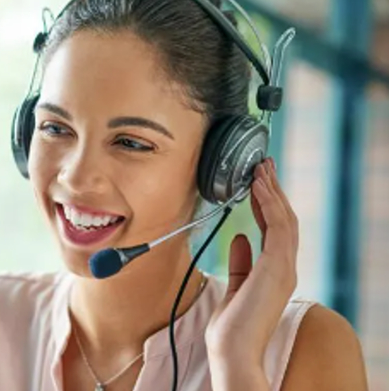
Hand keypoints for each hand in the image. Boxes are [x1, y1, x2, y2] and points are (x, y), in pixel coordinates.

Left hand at [205, 158, 298, 378]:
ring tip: (260, 169)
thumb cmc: (232, 326)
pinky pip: (278, 226)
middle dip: (273, 190)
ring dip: (272, 191)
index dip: (268, 203)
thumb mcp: (235, 285)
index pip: (276, 229)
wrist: (232, 350)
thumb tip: (241, 237)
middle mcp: (284, 266)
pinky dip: (268, 204)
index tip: (258, 183)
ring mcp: (284, 266)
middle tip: (263, 166)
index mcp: (275, 270)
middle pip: (284, 218)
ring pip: (284, 218)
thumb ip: (241, 261)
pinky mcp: (277, 266)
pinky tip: (258, 187)